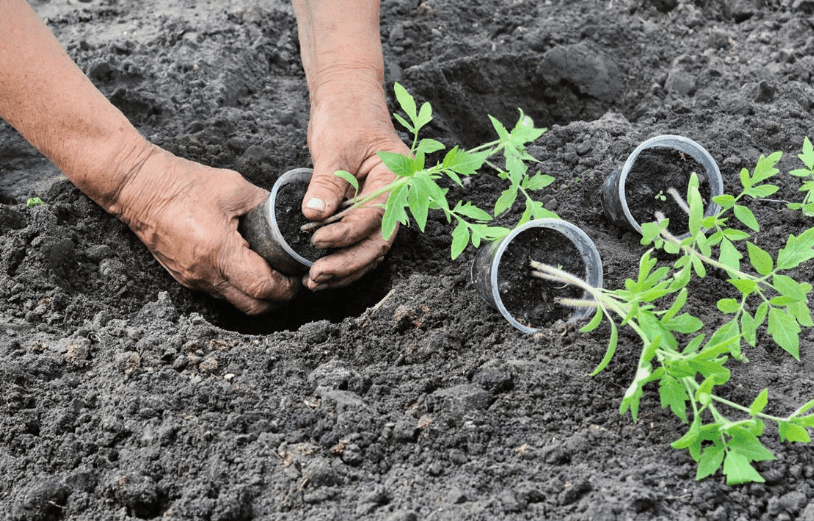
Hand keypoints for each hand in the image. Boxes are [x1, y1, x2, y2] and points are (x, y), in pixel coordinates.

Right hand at [114, 147, 299, 313]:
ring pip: (235, 302)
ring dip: (258, 295)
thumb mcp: (233, 187)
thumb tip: (286, 216)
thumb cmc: (182, 184)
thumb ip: (264, 205)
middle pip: (252, 306)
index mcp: (219, 251)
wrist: (137, 188)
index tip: (298, 276)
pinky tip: (248, 268)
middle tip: (291, 281)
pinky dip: (238, 287)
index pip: (262, 287)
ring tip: (273, 274)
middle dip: (277, 299)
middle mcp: (205, 273)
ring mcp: (193, 279)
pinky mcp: (185, 277)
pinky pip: (219, 292)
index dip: (286, 287)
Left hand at [301, 76, 409, 290]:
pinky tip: (322, 270)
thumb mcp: (334, 146)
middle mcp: (395, 196)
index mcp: (396, 177)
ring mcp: (381, 205)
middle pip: (377, 241)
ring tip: (315, 281)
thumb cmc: (347, 113)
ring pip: (370, 247)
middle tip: (316, 276)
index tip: (317, 240)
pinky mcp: (365, 209)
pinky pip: (359, 240)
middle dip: (347, 263)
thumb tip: (314, 215)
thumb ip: (327, 183)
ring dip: (345, 268)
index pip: (374, 216)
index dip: (346, 233)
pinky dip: (343, 257)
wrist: (347, 97)